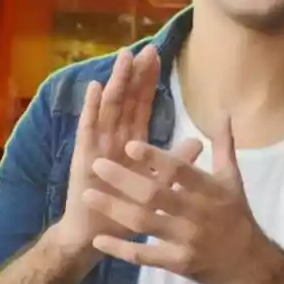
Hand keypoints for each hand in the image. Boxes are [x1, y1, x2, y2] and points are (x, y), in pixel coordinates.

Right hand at [50, 46, 202, 256]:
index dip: (149, 82)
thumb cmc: (125, 211)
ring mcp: (98, 145)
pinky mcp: (84, 157)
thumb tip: (199, 141)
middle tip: (145, 49)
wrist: (95, 234)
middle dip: (135, 75)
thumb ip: (175, 163)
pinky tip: (95, 88)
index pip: (142, 105)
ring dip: (117, 82)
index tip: (158, 57)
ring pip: (110, 108)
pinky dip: (91, 108)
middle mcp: (115, 139)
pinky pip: (88, 128)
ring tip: (123, 59)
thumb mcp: (158, 185)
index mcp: (132, 143)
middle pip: (127, 100)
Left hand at [82, 114, 273, 283]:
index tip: (130, 144)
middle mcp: (196, 213)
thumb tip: (222, 113)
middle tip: (96, 164)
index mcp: (209, 189)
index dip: (155, 158)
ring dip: (114, 209)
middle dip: (124, 180)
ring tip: (88, 194)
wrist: (249, 263)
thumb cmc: (237, 215)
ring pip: (144, 223)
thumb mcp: (233, 178)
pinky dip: (120, 249)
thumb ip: (223, 145)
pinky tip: (98, 240)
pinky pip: (144, 256)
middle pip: (155, 196)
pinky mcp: (177, 263)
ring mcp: (185, 240)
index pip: (180, 171)